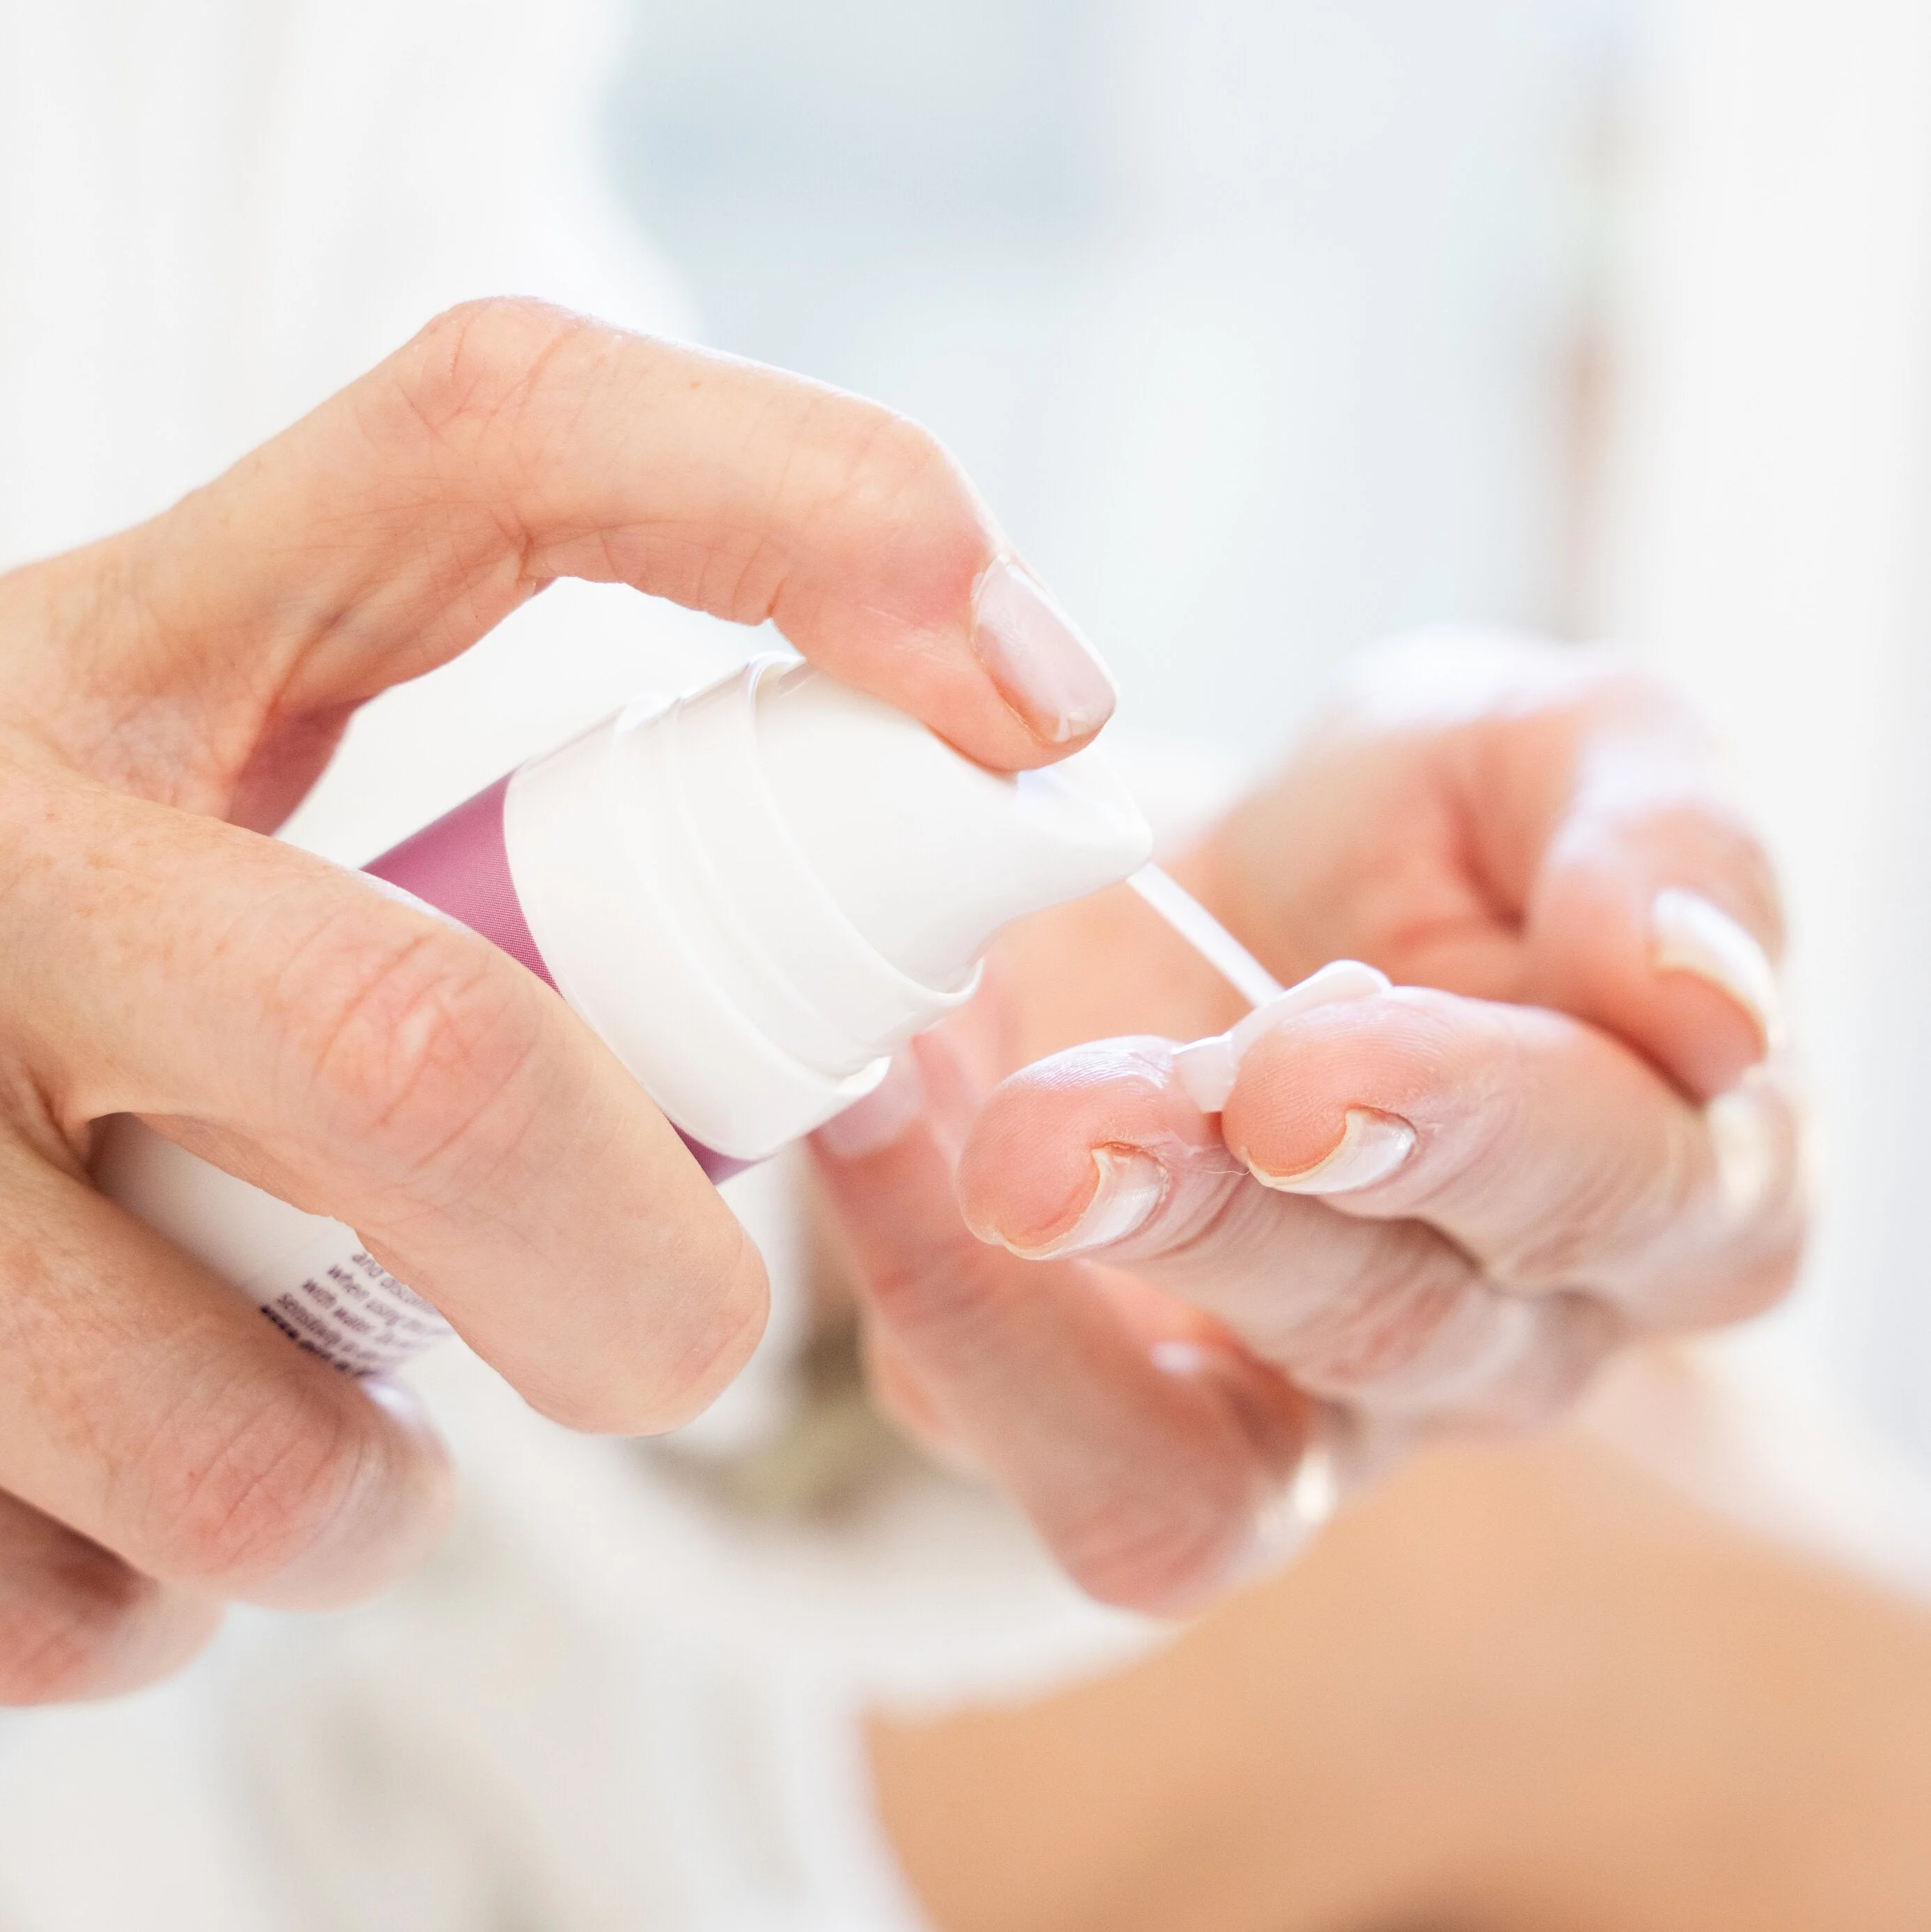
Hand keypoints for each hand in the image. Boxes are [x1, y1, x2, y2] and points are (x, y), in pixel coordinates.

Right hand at [0, 297, 1116, 1701]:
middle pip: (427, 1061)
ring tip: (342, 1453)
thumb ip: (544, 843)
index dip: (812, 513)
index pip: (501, 435)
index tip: (1042, 708)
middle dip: (628, 1268)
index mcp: (135, 652)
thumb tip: (939, 881)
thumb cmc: (103, 987)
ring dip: (364, 1499)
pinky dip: (165, 1605)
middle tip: (677, 1341)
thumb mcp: (268, 830)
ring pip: (252, 1434)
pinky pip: (77, 1599)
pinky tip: (116, 1503)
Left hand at [813, 630, 1803, 1612]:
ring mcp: (1301, 1418)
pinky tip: (865, 1121)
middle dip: (1215, 1221)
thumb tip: (1704, 998)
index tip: (1300, 1062)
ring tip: (935, 1143)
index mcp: (1664, 1176)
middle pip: (1392, 1328)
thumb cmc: (1429, 829)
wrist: (1240, 891)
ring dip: (1042, 1328)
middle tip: (1060, 1126)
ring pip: (1195, 1482)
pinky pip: (1024, 1439)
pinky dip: (922, 1306)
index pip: (1618, 1190)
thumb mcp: (1560, 752)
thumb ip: (1660, 843)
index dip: (1465, 1129)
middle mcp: (1502, 1339)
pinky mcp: (1119, 1426)